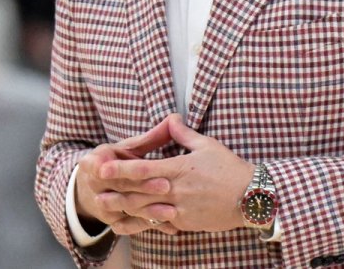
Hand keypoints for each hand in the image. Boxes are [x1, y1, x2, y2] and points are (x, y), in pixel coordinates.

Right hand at [74, 117, 179, 234]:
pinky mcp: (112, 221)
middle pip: (120, 188)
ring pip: (126, 209)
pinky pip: (131, 225)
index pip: (108, 165)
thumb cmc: (117, 161)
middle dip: (143, 187)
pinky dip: (150, 225)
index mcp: (93, 161)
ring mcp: (102, 205)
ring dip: (149, 211)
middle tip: (166, 185)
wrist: (93, 186)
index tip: (144, 166)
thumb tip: (175, 119)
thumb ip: (151, 137)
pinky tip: (170, 226)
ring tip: (172, 211)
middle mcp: (94, 185)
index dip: (125, 167)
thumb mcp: (128, 147)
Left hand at [96, 114, 254, 233]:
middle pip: (138, 191)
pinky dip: (140, 224)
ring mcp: (180, 210)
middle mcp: (175, 191)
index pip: (143, 169)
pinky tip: (126, 225)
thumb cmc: (230, 169)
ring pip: (145, 210)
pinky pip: (158, 224)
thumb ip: (183, 135)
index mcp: (178, 169)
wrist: (251, 199)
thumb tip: (171, 119)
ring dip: (122, 208)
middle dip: (114, 189)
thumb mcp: (207, 145)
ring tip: (104, 206)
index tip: (102, 167)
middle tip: (93, 188)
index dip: (120, 168)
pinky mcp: (185, 223)